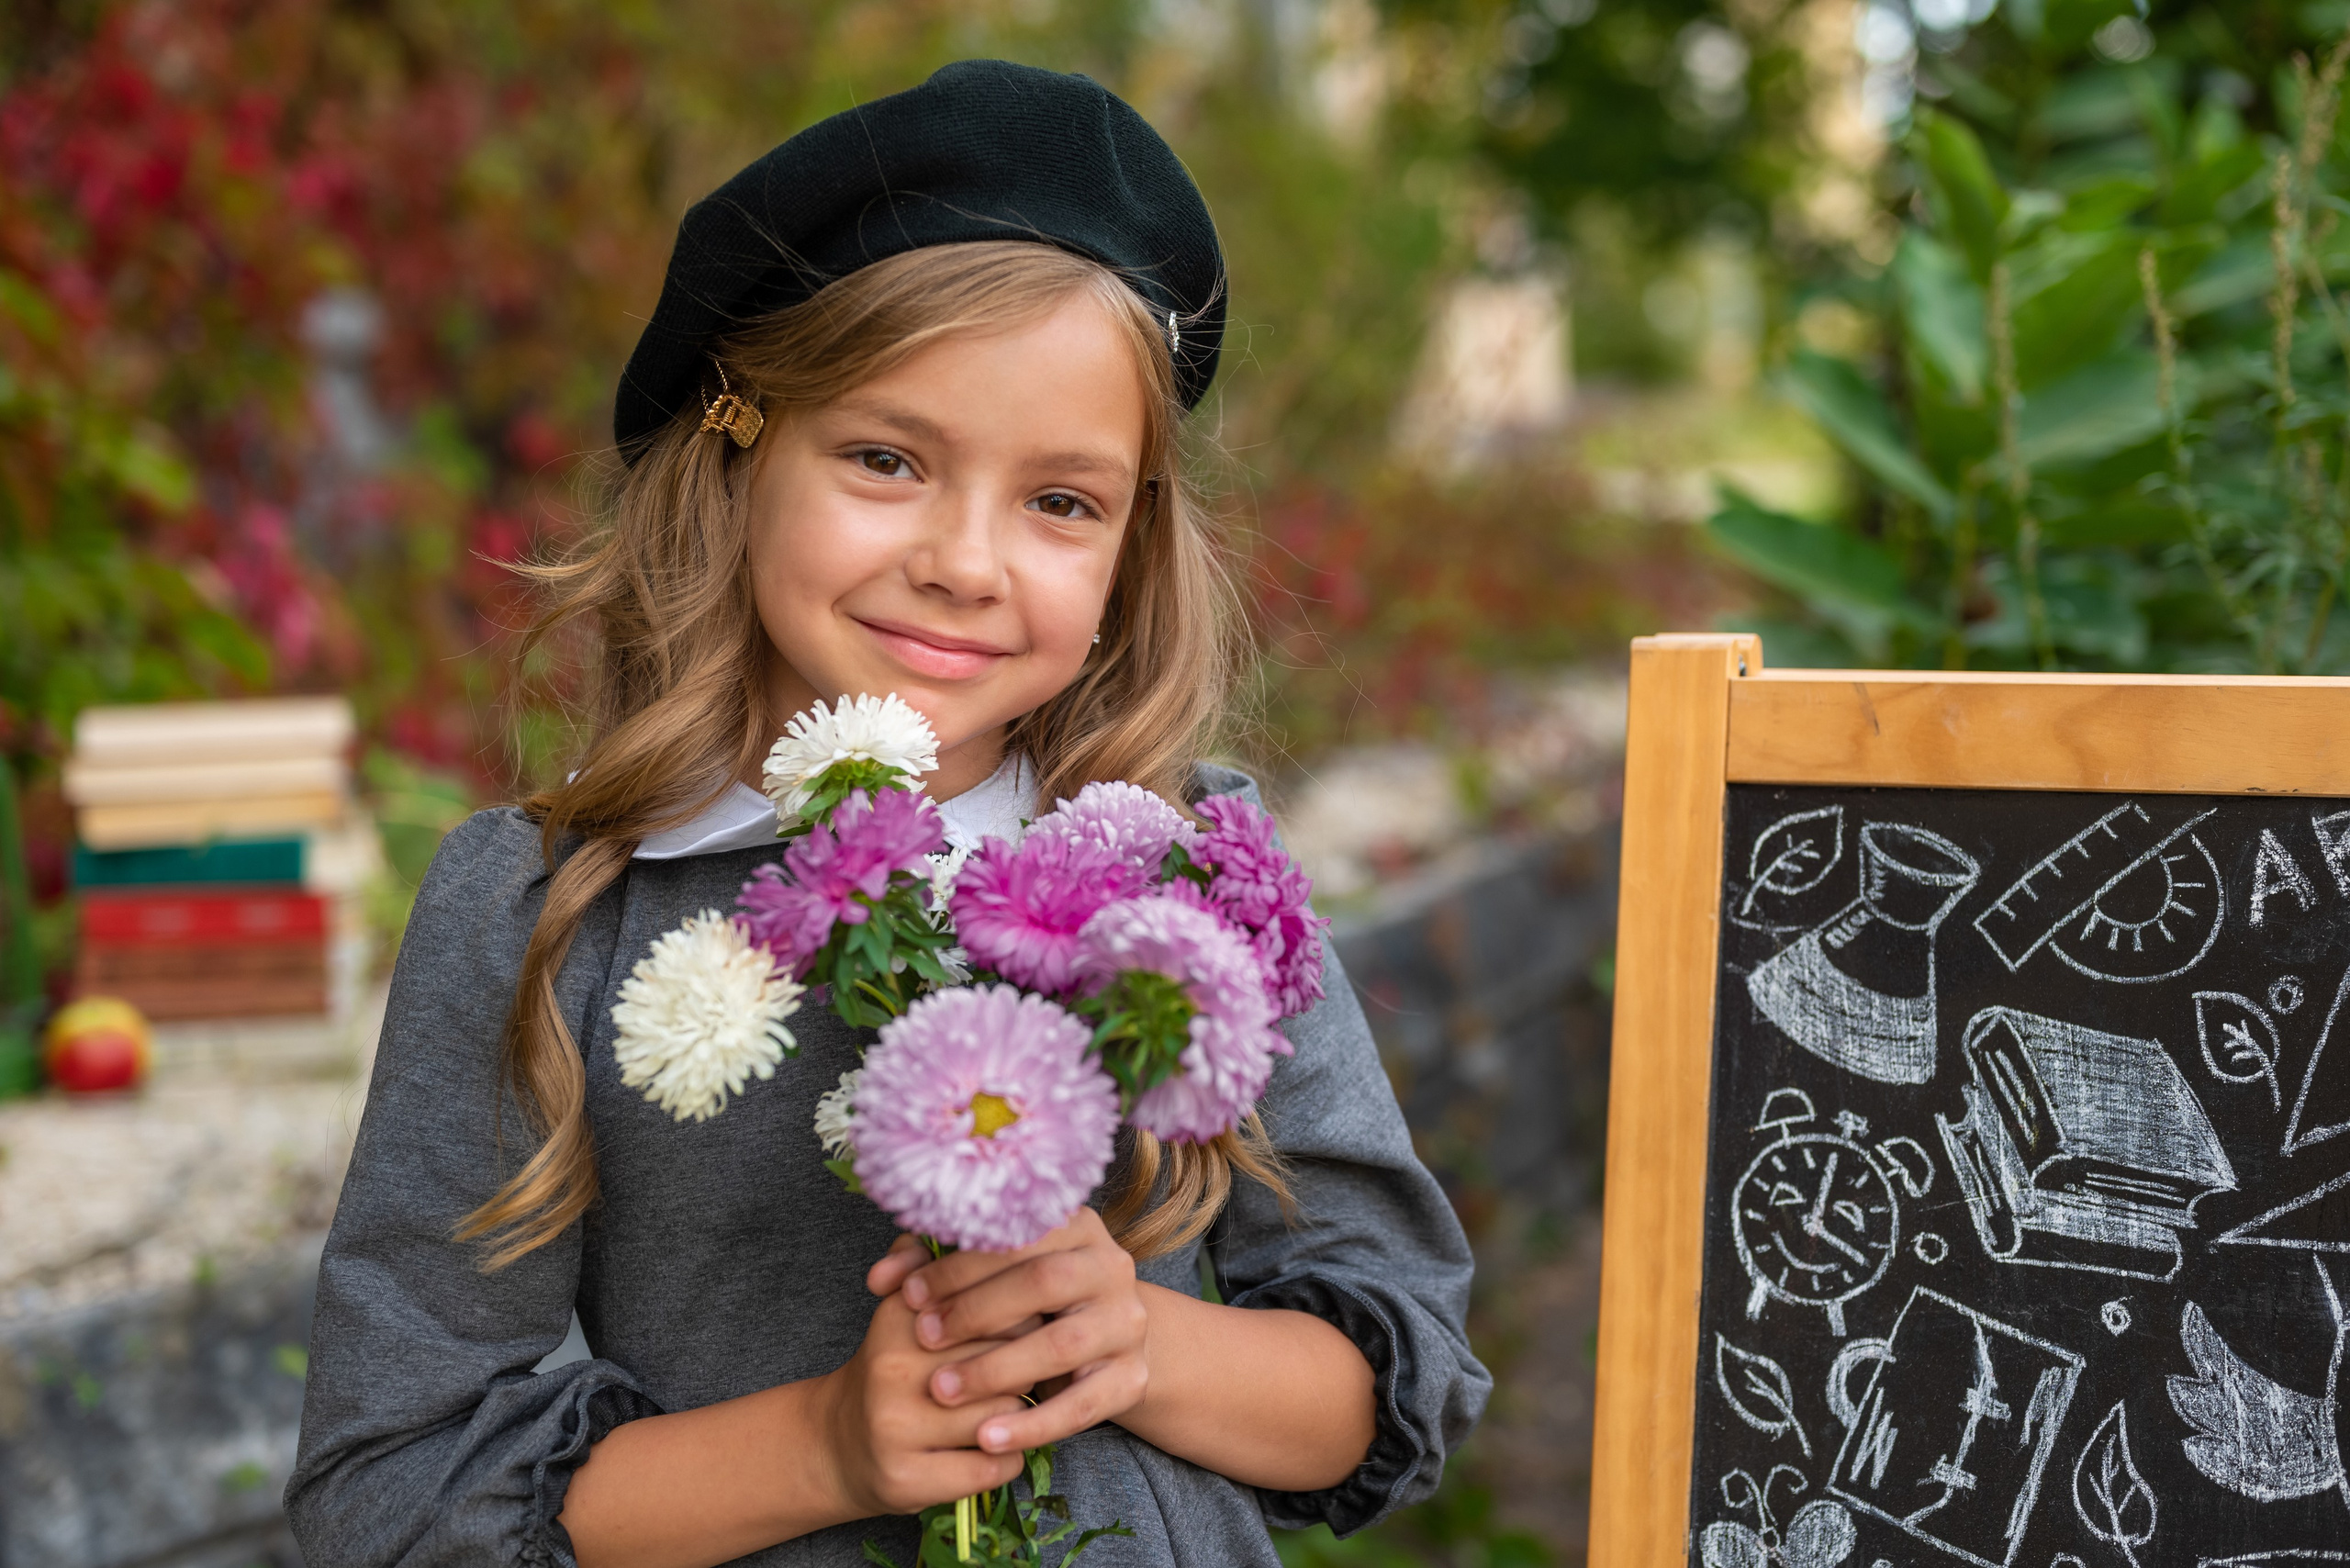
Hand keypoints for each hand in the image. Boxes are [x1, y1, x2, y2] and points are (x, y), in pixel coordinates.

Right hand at [811, 1282, 1027, 1517]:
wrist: (837, 1443)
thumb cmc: (892, 1369)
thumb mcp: (900, 1310)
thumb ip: (920, 1263)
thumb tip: (936, 1234)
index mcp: (899, 1319)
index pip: (997, 1309)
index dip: (1022, 1322)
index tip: (1022, 1331)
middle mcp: (893, 1371)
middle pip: (1005, 1360)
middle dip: (1025, 1369)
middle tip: (1021, 1375)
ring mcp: (897, 1429)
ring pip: (1004, 1414)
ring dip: (1019, 1417)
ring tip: (1007, 1411)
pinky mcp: (907, 1479)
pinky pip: (994, 1465)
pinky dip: (1008, 1458)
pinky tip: (996, 1448)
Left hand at [869, 1209, 1150, 1456]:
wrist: (1100, 1348)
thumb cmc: (1024, 1303)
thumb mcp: (984, 1278)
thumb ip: (928, 1266)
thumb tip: (880, 1277)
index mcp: (1075, 1225)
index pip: (1016, 1235)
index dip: (958, 1265)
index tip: (909, 1295)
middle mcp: (1110, 1267)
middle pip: (1043, 1282)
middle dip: (976, 1311)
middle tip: (924, 1339)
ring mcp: (1127, 1323)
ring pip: (1061, 1345)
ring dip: (995, 1369)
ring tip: (941, 1390)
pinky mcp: (1132, 1378)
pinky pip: (1082, 1406)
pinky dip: (1032, 1425)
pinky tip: (986, 1438)